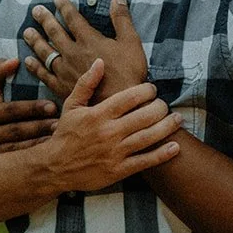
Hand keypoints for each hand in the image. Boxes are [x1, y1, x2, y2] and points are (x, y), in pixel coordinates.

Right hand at [0, 59, 57, 154]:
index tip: (53, 106)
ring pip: (21, 149)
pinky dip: (38, 158)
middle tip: (63, 123)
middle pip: (18, 131)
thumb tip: (13, 60)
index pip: (12, 110)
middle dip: (42, 127)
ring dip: (43, 143)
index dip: (33, 107)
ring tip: (62, 137)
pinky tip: (54, 152)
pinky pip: (21, 162)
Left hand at [24, 0, 147, 101]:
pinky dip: (36, 67)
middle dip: (45, 19)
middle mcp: (73, 52)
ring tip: (27, 32)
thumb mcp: (131, 42)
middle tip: (36, 10)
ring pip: (46, 52)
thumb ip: (121, 18)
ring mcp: (65, 70)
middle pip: (55, 32)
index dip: (65, 7)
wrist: (120, 103)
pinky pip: (44, 74)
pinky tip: (29, 61)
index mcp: (88, 40)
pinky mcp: (62, 87)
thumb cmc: (128, 73)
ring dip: (36, 40)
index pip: (73, 19)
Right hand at [43, 60, 181, 192]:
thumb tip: (100, 61)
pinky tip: (175, 146)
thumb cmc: (65, 134)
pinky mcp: (118, 170)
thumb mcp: (71, 105)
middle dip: (160, 107)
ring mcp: (115, 153)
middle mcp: (109, 132)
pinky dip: (162, 154)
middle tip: (164, 104)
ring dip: (167, 127)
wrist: (55, 167)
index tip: (152, 88)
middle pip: (144, 116)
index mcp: (99, 114)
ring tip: (177, 118)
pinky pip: (145, 162)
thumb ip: (86, 83)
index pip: (130, 98)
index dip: (146, 90)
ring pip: (148, 137)